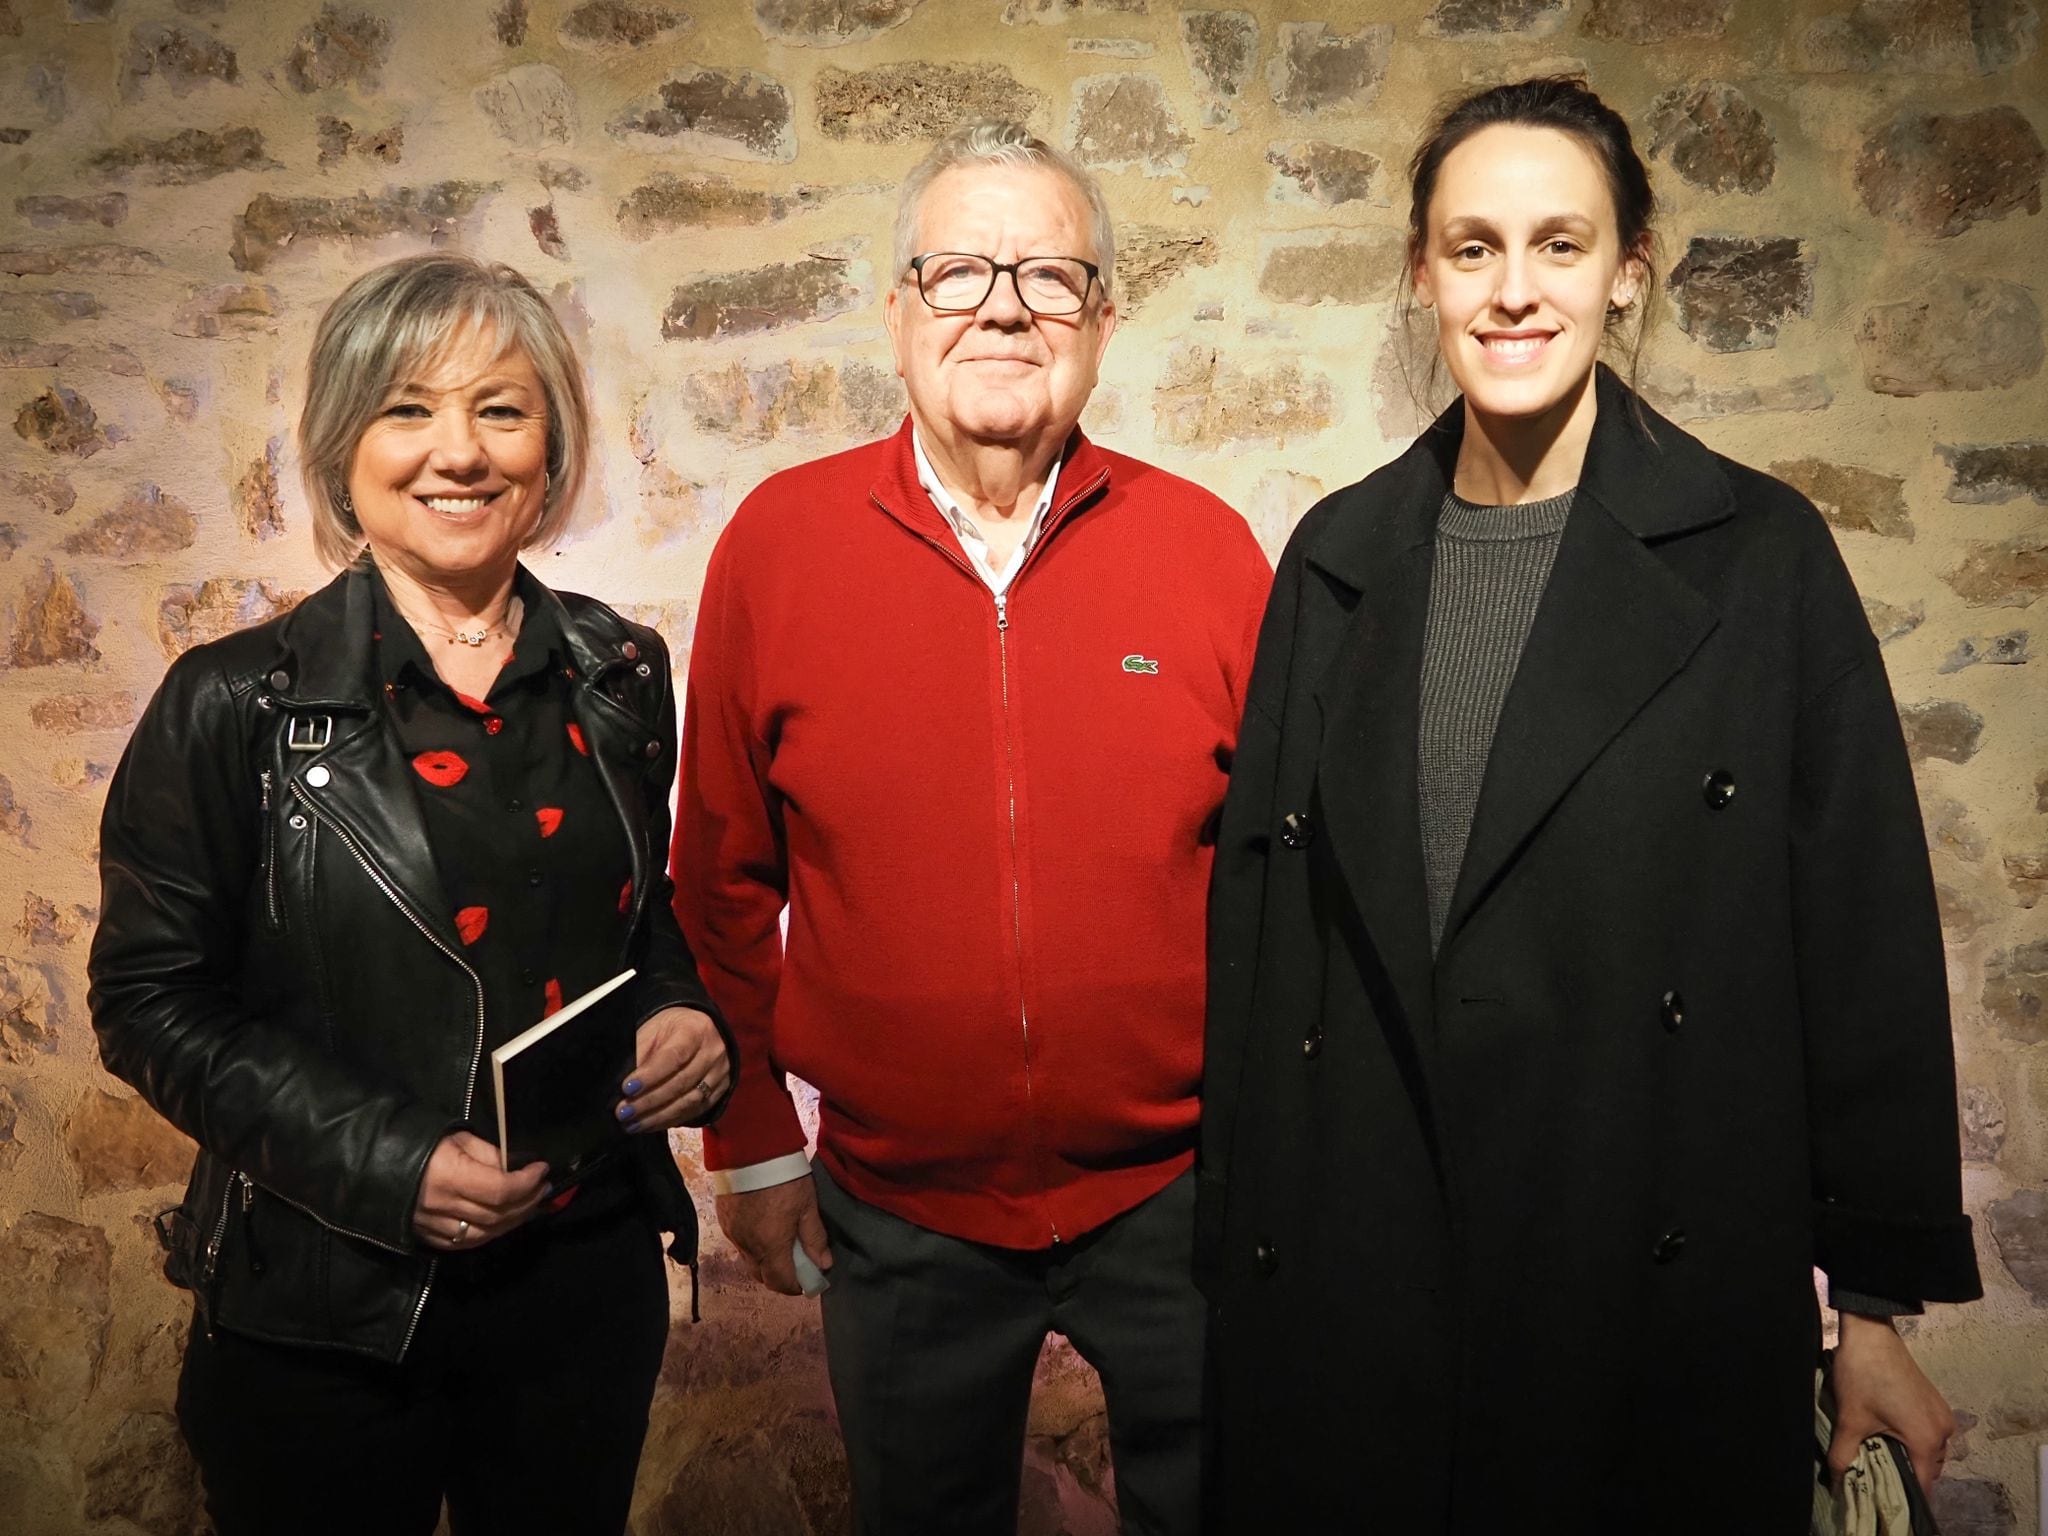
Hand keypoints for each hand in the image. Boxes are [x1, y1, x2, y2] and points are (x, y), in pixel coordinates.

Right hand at [411, 1131, 549, 1250]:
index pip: (500, 1190)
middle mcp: (441, 1207)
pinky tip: (502, 1221)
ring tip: (528, 1204)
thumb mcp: (458, 1138)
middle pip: (496, 1215)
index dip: (527, 1182)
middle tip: (542, 1188)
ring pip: (484, 1234)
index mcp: (449, 1176)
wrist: (374, 1162)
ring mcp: (432, 1226)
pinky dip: (489, 1233)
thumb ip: (490, 1155)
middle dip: (527, 1202)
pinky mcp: (425, 1237)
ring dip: (512, 1221)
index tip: (541, 1169)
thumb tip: (516, 1169)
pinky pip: (464, 1243)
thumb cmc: (419, 1142)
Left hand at [615, 1007, 730, 1132]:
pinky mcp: (720, 1092)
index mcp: (695, 1030)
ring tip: (633, 1125)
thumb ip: (639, 1054)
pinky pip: (695, 1112)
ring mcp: (720, 1075)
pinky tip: (649, 1125)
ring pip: (689, 1102)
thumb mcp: (653, 1030)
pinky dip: (669, 1121)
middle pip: (681, 1082)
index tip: (626, 1089)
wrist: (701, 1029)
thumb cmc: (671, 1029)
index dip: (650, 1075)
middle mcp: (713, 1053)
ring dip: (658, 1117)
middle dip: (649, 1101)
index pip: (673, 1057)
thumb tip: (622, 1086)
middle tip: (623, 1112)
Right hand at [715, 1177, 832, 1295]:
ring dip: (765, 1259)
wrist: (749, 1148)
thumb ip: (815, 1238)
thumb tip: (824, 1264)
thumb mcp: (807, 1205)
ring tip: (781, 1240)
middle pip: (762, 1276)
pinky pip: (739, 1243)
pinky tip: (764, 1226)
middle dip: (779, 1275)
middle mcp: (747, 1245)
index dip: (796, 1286)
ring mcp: (732, 1233)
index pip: (781, 1283)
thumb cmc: (784, 1176)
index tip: (809, 1279)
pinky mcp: (724, 1220)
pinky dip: (752, 1243)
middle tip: (797, 1261)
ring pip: (748, 1259)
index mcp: (770, 1245)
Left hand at [1829, 1312, 1954, 1500]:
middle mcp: (1943, 1431)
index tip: (1886, 1506)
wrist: (1871, 1333)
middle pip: (1928, 1470)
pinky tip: (1886, 1438)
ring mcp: (1941, 1414)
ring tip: (1878, 1460)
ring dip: (1907, 1457)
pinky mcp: (1934, 1402)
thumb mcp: (1850, 1420)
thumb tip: (1834, 1484)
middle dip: (1904, 1477)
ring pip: (1927, 1451)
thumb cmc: (1863, 1375)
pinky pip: (1927, 1433)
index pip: (1924, 1486)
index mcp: (1928, 1440)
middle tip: (1876, 1482)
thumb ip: (1843, 1457)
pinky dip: (1911, 1441)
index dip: (1905, 1498)